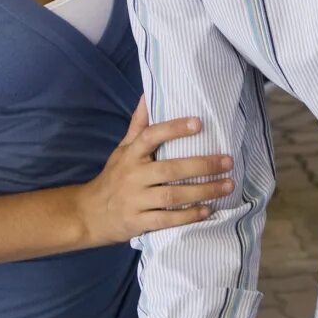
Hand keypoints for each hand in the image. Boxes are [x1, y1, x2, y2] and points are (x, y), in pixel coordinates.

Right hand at [79, 99, 232, 246]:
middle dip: (202, 165)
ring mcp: (135, 200)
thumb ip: (138, 126)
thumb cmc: (113, 178)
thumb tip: (148, 95)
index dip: (174, 129)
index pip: (151, 137)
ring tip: (227, 186)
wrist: (89, 214)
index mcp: (130, 155)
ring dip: (203, 191)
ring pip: (172, 195)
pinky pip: (167, 219)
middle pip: (170, 169)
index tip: (199, 123)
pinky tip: (208, 210)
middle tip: (228, 161)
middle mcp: (133, 176)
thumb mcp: (122, 150)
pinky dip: (188, 216)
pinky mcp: (139, 222)